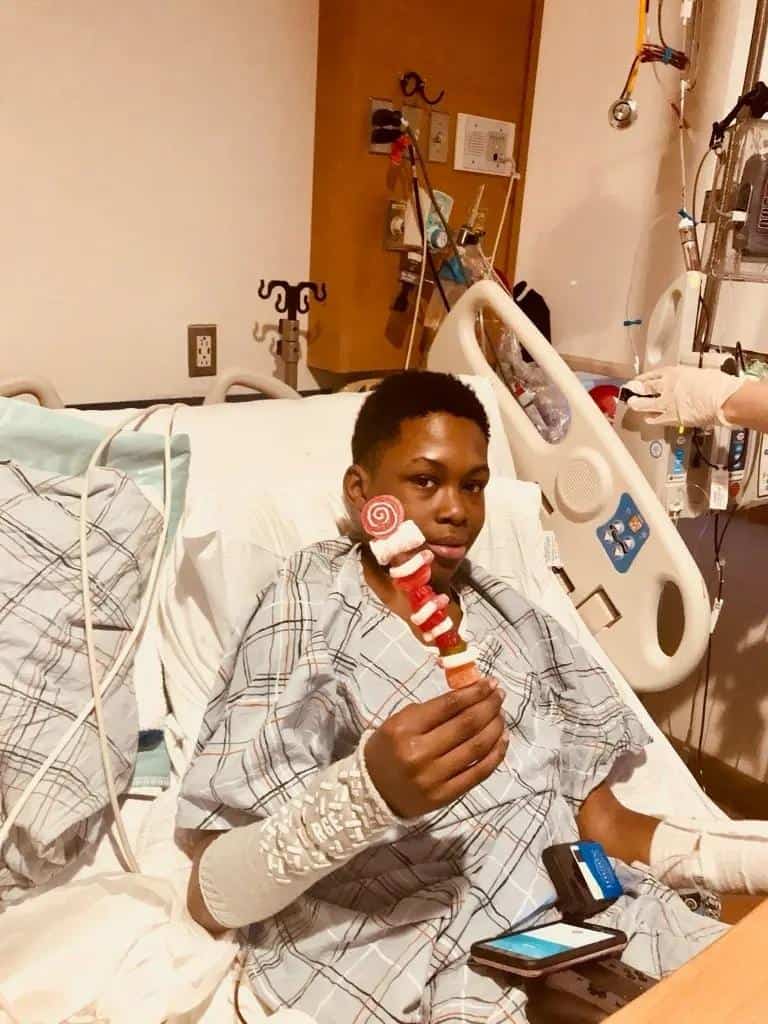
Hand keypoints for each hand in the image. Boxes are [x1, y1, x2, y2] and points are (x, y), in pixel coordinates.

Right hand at [364, 678, 507, 817]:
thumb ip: (432, 710)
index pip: (449, 705)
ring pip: (477, 747)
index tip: (489, 682)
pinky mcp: (446, 796)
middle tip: (499, 695)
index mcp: (405, 729)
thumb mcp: (398, 721)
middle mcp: (420, 753)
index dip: (474, 692)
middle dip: (489, 705)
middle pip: (467, 724)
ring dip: (495, 727)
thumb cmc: (387, 749)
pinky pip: (479, 773)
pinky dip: (496, 754)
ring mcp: (434, 778)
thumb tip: (470, 694)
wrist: (373, 791)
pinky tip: (503, 739)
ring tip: (501, 715)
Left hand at [626, 365, 742, 428]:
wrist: (723, 400)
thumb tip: (687, 384)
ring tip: (633, 405)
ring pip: (644, 405)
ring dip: (637, 405)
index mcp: (674, 373)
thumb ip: (688, 380)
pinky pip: (656, 419)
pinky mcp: (671, 418)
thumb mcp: (699, 374)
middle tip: (631, 392)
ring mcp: (666, 403)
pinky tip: (647, 419)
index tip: (639, 380)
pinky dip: (650, 419)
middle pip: (644, 389)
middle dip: (636, 391)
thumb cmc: (718, 385)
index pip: (652, 375)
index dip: (643, 378)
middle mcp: (666, 387)